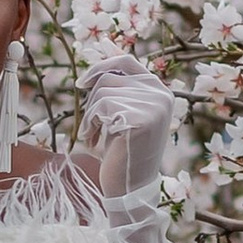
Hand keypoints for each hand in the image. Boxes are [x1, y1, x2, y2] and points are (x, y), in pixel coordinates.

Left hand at [78, 50, 174, 202]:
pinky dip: (91, 125)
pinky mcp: (139, 118)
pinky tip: (96, 143)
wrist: (131, 188)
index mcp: (160, 91)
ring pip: (101, 93)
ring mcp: (152, 106)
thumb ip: (121, 89)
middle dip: (91, 102)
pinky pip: (101, 107)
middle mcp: (161, 95)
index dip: (101, 66)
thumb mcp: (125, 115)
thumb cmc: (123, 152)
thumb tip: (102, 54)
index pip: (126, 62)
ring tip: (94, 137)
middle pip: (108, 79)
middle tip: (91, 127)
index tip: (81, 83)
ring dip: (90, 116)